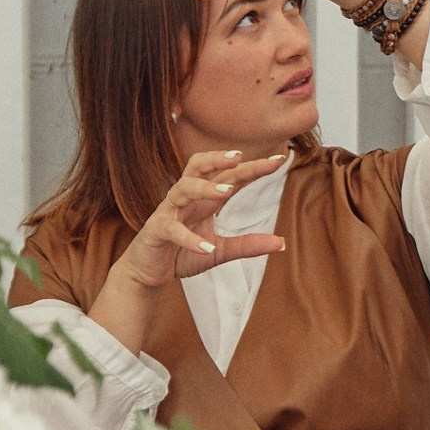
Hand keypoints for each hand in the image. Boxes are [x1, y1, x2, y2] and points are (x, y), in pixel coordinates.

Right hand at [114, 149, 290, 290]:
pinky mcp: (156, 231)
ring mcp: (169, 212)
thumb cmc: (183, 254)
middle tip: (239, 156)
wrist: (148, 273)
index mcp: (204, 199)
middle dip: (218, 159)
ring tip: (227, 192)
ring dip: (205, 188)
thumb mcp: (220, 251)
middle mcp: (186, 199)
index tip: (279, 160)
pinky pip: (171, 229)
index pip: (230, 176)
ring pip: (183, 189)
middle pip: (199, 167)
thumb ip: (247, 245)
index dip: (253, 167)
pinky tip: (205, 248)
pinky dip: (188, 238)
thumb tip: (281, 243)